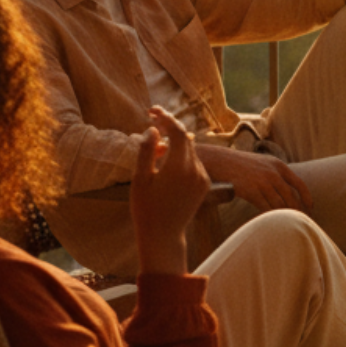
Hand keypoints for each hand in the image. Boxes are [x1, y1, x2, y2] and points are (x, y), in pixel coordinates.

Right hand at [131, 107, 212, 274]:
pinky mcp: (205, 184)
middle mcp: (196, 170)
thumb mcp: (140, 178)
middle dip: (169, 130)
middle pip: (185, 139)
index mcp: (179, 167)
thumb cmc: (146, 208)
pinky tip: (165, 167)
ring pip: (190, 151)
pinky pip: (194, 163)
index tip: (153, 111)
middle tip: (151, 125)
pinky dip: (181, 158)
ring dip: (174, 145)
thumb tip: (153, 129)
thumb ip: (147, 151)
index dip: (166, 118)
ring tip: (154, 154)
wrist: (163, 235)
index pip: (179, 132)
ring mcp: (203, 178)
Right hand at [193, 143, 312, 213]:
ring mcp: (262, 182)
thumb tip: (286, 191)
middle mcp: (273, 173)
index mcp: (278, 165)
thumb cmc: (240, 165)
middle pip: (291, 197)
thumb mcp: (262, 163)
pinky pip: (265, 208)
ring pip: (279, 205)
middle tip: (301, 222)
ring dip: (284, 216)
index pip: (299, 183)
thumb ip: (275, 174)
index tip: (310, 207)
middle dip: (298, 211)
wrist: (219, 161)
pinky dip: (270, 216)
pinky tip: (271, 223)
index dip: (306, 197)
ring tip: (287, 225)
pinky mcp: (251, 191)